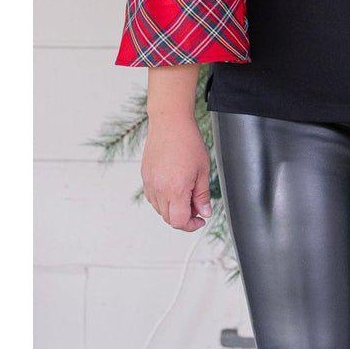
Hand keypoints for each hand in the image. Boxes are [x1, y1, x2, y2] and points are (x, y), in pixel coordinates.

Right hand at [141, 114, 212, 230]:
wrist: (170, 123)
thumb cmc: (188, 142)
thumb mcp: (203, 170)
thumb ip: (202, 195)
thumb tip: (204, 213)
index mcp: (175, 189)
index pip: (179, 221)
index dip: (191, 225)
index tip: (200, 219)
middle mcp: (159, 190)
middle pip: (169, 218)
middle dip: (184, 218)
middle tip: (197, 206)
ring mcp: (149, 184)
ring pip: (160, 209)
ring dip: (174, 208)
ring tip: (187, 193)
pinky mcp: (145, 177)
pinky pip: (153, 197)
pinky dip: (164, 199)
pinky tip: (175, 186)